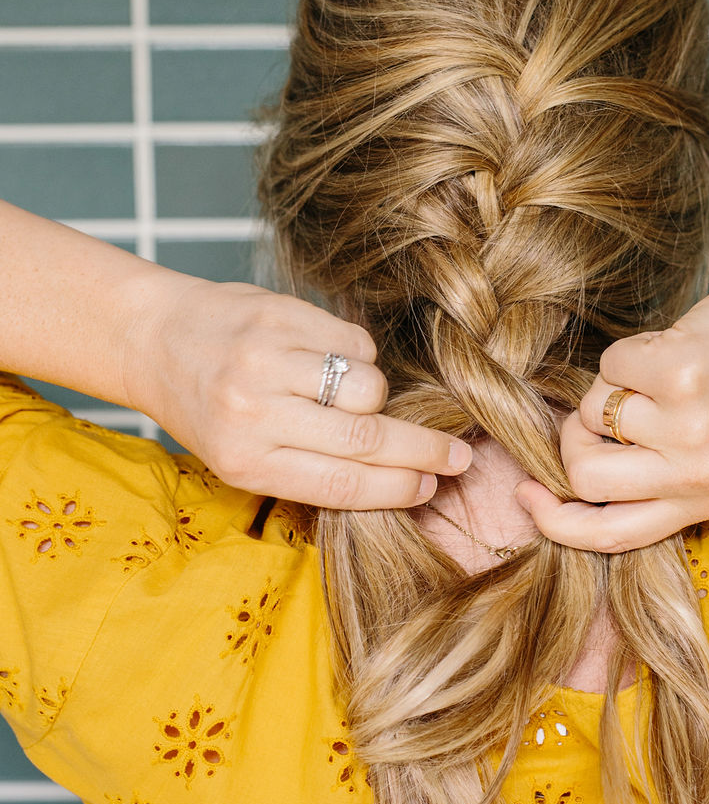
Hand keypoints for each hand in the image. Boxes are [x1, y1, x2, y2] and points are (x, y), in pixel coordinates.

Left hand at [128, 275, 471, 507]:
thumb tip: (395, 481)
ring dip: (377, 395)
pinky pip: (353, 343)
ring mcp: (267, 359)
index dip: (397, 489)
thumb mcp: (239, 456)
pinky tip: (330, 358)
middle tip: (457, 457)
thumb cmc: (209, 407)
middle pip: (364, 439)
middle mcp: (253, 412)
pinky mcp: (279, 315)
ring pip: (366, 386)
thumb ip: (305, 467)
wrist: (157, 339)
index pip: (340, 483)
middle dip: (422, 451)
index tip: (431, 489)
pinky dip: (358, 356)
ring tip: (356, 397)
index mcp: (243, 462)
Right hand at [515, 274, 708, 551]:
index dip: (554, 522)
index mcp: (699, 503)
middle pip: (583, 476)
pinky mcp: (683, 377)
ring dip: (611, 387)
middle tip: (604, 410)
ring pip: (592, 415)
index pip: (606, 536)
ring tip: (658, 376)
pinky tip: (670, 350)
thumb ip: (651, 474)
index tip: (529, 494)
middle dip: (574, 438)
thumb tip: (564, 471)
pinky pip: (609, 367)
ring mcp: (690, 428)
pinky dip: (628, 352)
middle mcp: (696, 476)